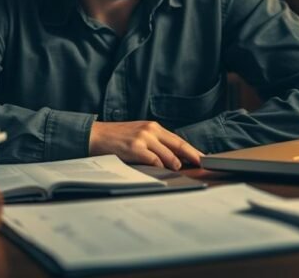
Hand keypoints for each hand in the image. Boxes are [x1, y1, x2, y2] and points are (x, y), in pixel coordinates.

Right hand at [88, 120, 203, 169]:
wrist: (96, 135)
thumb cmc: (117, 138)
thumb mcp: (139, 135)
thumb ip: (155, 143)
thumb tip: (174, 158)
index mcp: (153, 127)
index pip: (178, 140)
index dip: (192, 150)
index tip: (202, 157)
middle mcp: (150, 130)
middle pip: (178, 145)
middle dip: (192, 156)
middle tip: (202, 164)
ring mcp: (143, 138)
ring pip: (168, 155)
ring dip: (175, 164)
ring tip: (179, 170)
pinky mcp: (134, 148)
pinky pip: (153, 160)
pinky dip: (160, 167)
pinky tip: (161, 170)